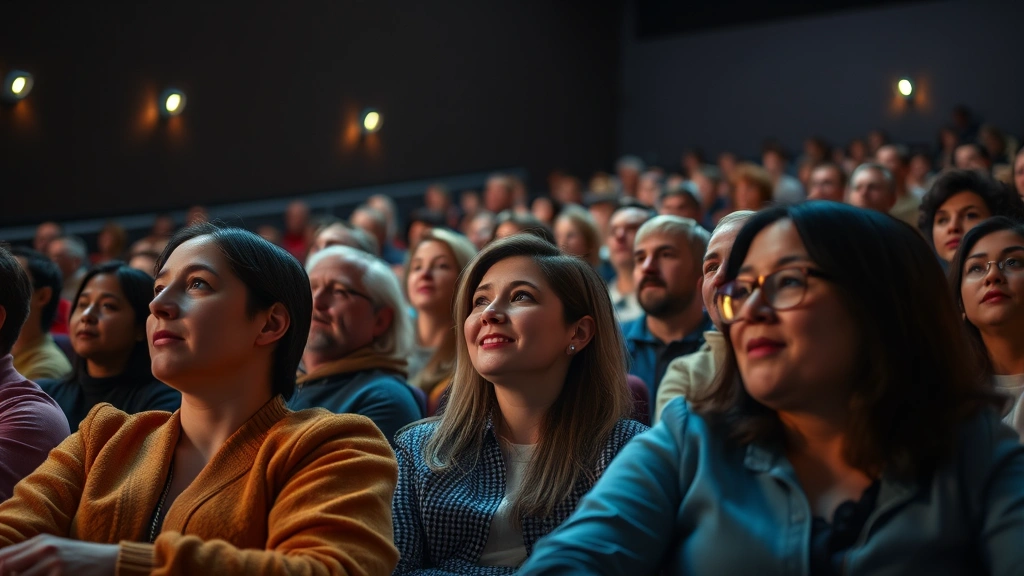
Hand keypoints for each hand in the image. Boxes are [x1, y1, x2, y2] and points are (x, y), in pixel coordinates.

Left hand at [0, 534, 117, 575]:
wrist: (108, 560)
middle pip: (6, 568)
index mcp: (40, 541)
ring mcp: (53, 563)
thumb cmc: (79, 557)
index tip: (2, 574)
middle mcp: (44, 549)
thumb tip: (4, 567)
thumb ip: (30, 555)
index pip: (3, 556)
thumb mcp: (55, 549)